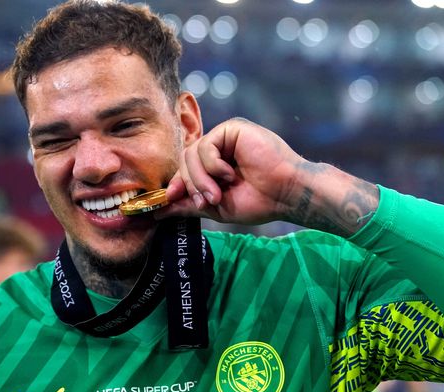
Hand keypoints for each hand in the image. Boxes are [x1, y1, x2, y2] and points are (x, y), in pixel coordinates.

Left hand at [159, 118, 306, 224]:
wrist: (285, 195)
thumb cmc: (258, 201)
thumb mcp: (215, 207)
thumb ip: (187, 205)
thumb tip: (158, 211)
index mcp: (213, 165)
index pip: (184, 169)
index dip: (175, 184)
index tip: (169, 199)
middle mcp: (217, 148)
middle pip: (184, 161)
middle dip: (190, 185)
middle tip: (207, 201)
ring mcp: (224, 137)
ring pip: (191, 154)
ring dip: (201, 179)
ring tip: (218, 194)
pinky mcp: (232, 129)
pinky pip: (206, 146)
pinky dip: (213, 165)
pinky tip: (231, 174)